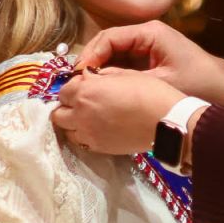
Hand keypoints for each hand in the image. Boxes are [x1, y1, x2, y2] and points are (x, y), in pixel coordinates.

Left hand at [52, 68, 182, 155]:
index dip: (74, 87)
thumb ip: (101, 76)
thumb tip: (90, 78)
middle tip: (83, 103)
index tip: (86, 86)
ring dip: (73, 123)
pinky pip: (81, 141)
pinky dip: (84, 135)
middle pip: (58, 113)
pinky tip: (97, 129)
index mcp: (85, 92)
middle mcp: (80, 114)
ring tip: (88, 118)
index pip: (64, 90)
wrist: (165, 122)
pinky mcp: (98, 148)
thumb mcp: (124, 74)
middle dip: (67, 106)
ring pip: (66, 130)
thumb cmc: (149, 92)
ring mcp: (88, 134)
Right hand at [74, 21, 223, 105]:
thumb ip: (127, 80)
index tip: (79, 76)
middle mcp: (145, 35)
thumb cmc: (200, 84)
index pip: (109, 37)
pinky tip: (103, 92)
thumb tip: (94, 83)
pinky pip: (123, 65)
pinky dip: (112, 77)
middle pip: (107, 44)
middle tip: (78, 85)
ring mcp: (146, 48)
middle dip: (91, 63)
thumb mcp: (162, 83)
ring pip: (113, 56)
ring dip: (100, 71)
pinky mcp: (148, 61)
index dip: (90, 55)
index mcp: (149, 32)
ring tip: (86, 90)